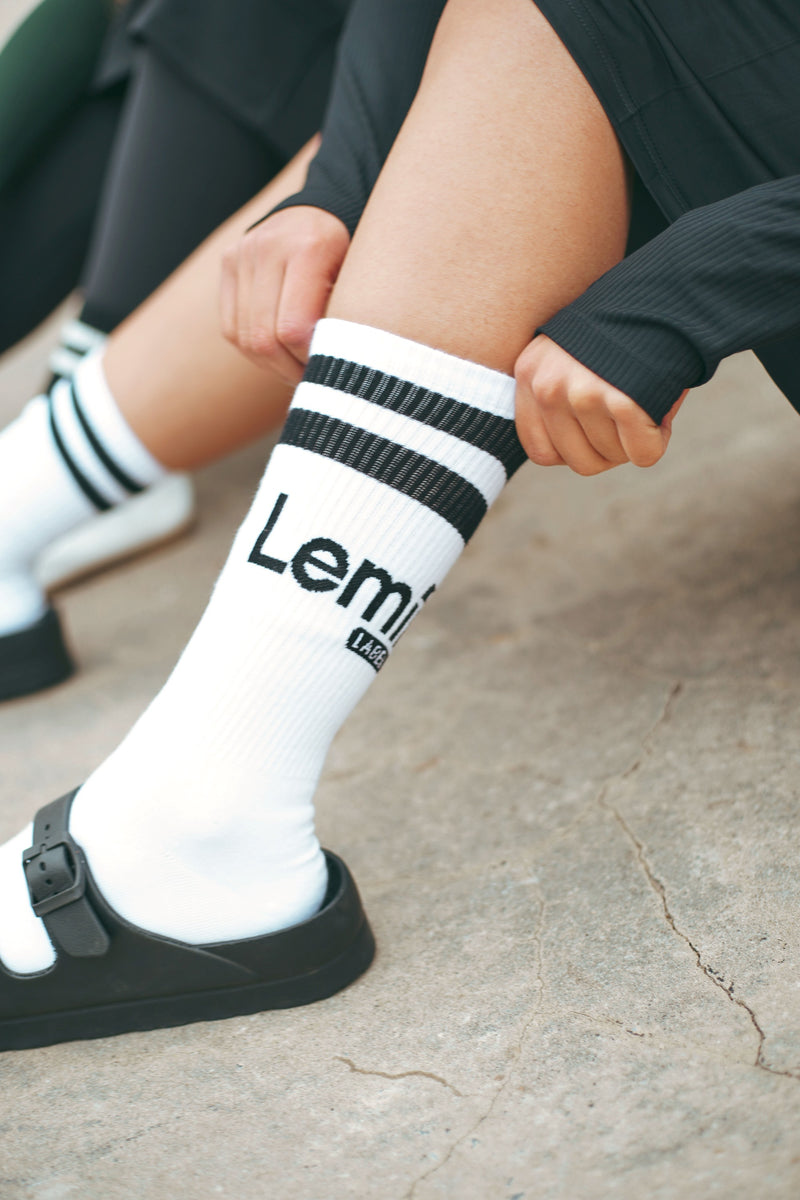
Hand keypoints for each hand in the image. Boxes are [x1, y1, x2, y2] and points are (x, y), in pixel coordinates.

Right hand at [221, 205, 350, 384]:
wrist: (320, 213)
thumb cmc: (352, 257)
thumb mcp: (362, 281)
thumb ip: (347, 320)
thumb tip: (334, 373)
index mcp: (309, 248)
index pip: (292, 330)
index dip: (309, 360)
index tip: (331, 369)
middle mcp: (268, 246)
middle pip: (263, 339)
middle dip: (289, 370)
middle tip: (314, 380)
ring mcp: (242, 253)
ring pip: (244, 338)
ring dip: (272, 366)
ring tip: (298, 370)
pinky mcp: (228, 262)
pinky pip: (231, 328)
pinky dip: (254, 351)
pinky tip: (279, 356)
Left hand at [514, 334, 685, 474]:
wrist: (663, 292)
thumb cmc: (621, 332)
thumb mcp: (571, 358)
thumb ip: (558, 401)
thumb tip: (568, 455)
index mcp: (530, 375)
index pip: (541, 452)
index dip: (577, 451)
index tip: (597, 431)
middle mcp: (548, 385)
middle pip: (580, 461)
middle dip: (611, 450)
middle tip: (630, 422)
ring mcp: (582, 393)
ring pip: (612, 457)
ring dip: (635, 440)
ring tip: (644, 401)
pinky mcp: (621, 400)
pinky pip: (642, 454)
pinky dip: (658, 441)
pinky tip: (661, 412)